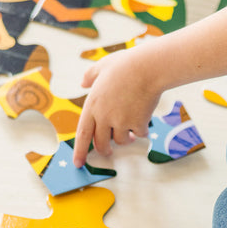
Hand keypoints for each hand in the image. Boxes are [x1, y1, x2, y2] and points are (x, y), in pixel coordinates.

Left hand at [72, 49, 162, 166]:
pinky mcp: (138, 123)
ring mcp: (121, 121)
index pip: (82, 134)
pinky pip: (139, 134)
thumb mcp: (102, 66)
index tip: (78, 163)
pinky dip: (142, 130)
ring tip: (130, 132)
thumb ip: (90, 76)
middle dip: (105, 150)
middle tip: (108, 150)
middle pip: (101, 144)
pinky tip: (144, 120)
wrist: (148, 67)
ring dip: (126, 139)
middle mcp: (104, 116)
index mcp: (93, 105)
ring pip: (121, 141)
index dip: (79, 151)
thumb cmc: (126, 64)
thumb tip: (83, 83)